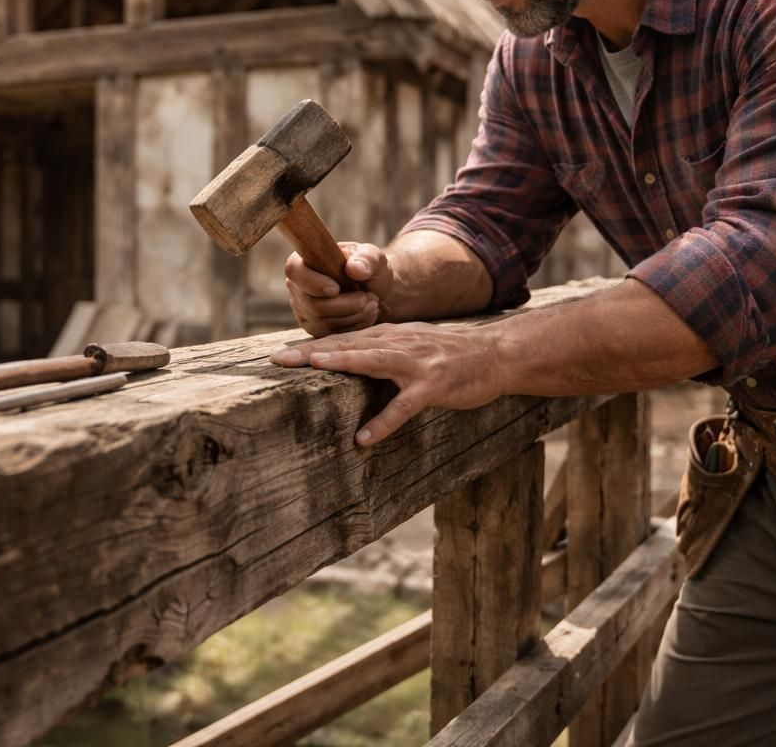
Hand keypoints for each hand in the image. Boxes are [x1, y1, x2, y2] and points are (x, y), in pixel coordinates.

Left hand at [269, 322, 504, 446]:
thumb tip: (349, 357)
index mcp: (390, 337)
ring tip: (313, 369)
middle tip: (278, 359)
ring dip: (342, 363)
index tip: (277, 356)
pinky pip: (404, 405)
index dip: (310, 346)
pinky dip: (384, 421)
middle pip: (348, 345)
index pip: (343, 339)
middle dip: (312, 352)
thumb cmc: (452, 354)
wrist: (497, 353)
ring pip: (373, 361)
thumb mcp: (413, 344)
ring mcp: (416, 363)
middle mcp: (399, 344)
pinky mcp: (434, 385)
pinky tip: (364, 438)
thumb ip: (382, 349)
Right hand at [285, 242, 392, 336]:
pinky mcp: (314, 328)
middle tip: (368, 298)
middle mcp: (298, 286)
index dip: (313, 282)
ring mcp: (303, 310)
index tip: (336, 289)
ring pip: (322, 322)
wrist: (377, 290)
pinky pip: (330, 334)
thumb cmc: (369, 268)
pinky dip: (353, 327)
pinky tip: (366, 315)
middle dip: (345, 305)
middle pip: (312, 304)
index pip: (294, 270)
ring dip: (353, 316)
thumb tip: (354, 269)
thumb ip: (366, 258)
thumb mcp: (373, 256)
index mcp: (305, 261)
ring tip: (372, 304)